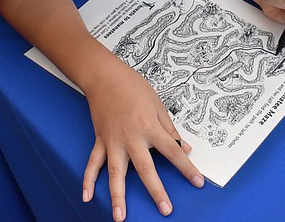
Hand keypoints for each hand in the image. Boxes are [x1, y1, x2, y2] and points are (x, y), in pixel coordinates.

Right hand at [81, 59, 204, 220]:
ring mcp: (113, 141)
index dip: (187, 168)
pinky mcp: (100, 141)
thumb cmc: (132, 86)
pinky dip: (88, 181)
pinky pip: (92, 164)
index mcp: (150, 126)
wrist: (104, 76)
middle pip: (146, 169)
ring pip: (115, 173)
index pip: (173, 151)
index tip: (198, 182)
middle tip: (165, 209)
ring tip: (120, 217)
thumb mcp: (158, 104)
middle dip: (156, 191)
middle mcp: (131, 137)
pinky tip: (86, 197)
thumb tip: (184, 148)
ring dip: (117, 196)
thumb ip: (170, 128)